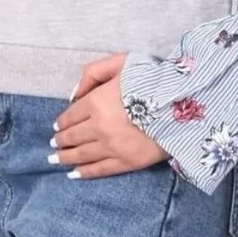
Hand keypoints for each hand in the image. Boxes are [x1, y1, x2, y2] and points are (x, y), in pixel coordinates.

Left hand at [51, 54, 168, 177]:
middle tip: (54, 143)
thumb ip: (94, 72)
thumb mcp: (121, 62)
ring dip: (66, 157)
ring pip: (82, 154)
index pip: (72, 115)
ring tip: (56, 159)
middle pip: (74, 136)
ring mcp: (113, 147)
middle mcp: (100, 126)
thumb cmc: (153, 78)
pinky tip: (74, 174)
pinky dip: (85, 172)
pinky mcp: (127, 162)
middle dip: (61, 140)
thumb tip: (75, 93)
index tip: (56, 126)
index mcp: (97, 102)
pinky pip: (100, 169)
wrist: (183, 102)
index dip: (62, 121)